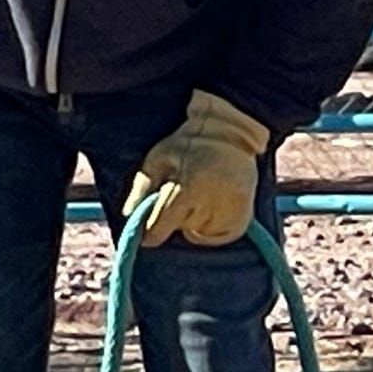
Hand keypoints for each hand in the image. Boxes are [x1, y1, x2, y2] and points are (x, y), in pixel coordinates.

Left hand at [122, 90, 269, 247]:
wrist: (230, 134)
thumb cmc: (188, 145)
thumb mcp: (159, 157)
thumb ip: (142, 187)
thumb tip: (129, 215)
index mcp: (187, 187)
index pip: (160, 225)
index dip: (150, 230)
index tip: (147, 233)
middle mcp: (211, 203)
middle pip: (181, 228)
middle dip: (176, 216)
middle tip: (182, 193)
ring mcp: (230, 212)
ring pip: (200, 233)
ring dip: (195, 221)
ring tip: (200, 195)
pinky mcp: (243, 218)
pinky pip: (220, 237)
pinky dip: (213, 228)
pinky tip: (213, 206)